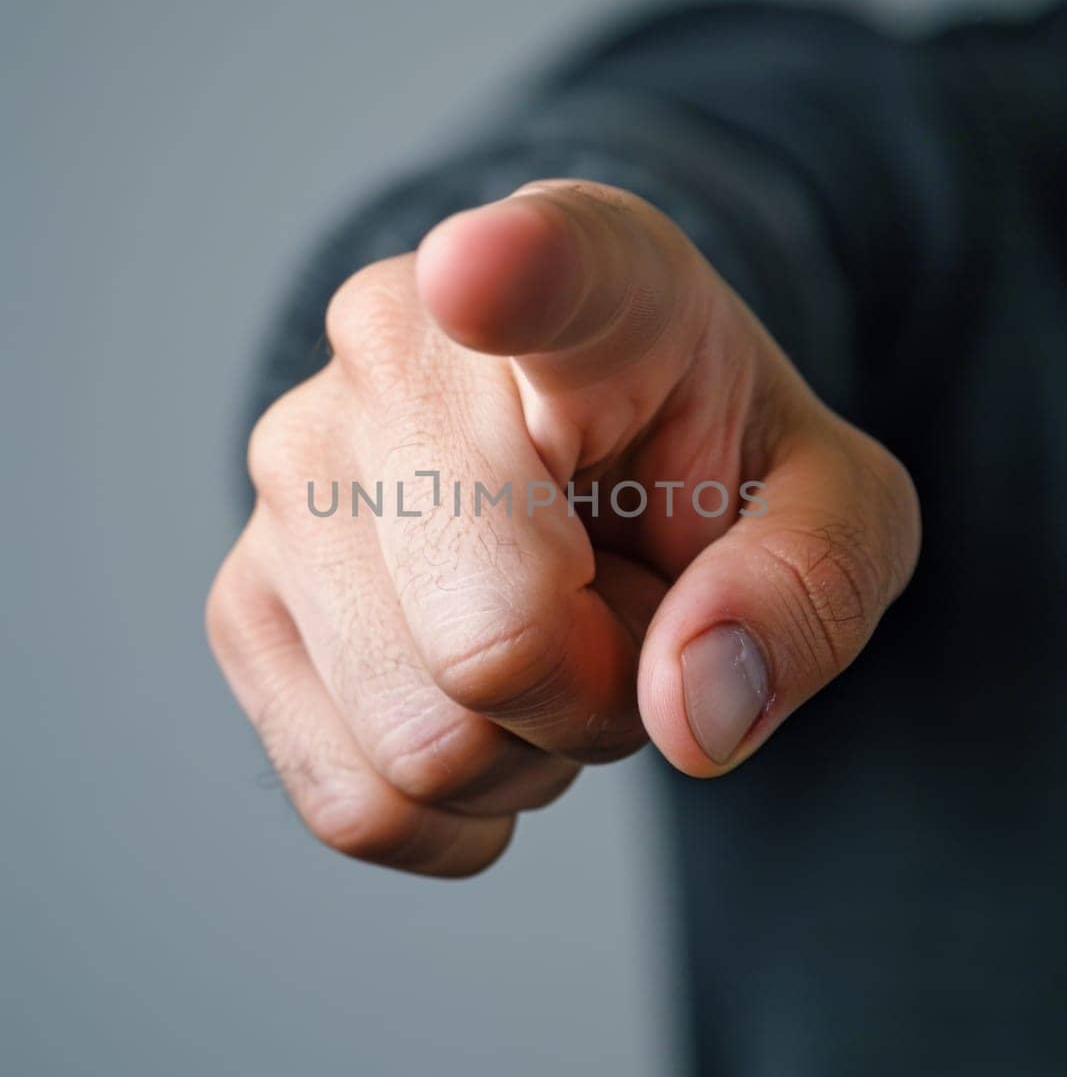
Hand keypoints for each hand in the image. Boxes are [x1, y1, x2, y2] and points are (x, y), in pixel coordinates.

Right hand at [206, 181, 919, 875]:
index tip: (484, 270)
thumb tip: (688, 710)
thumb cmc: (702, 462)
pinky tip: (479, 702)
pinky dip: (451, 806)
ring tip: (549, 637)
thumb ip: (805, 586)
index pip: (534, 270)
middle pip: (496, 644)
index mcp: (582, 279)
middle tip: (620, 609)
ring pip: (422, 745)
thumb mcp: (831, 508)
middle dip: (598, 693)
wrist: (586, 463)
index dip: (510, 277)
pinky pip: (355, 805)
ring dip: (525, 748)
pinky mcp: (240, 600)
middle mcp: (391, 350)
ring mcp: (289, 474)